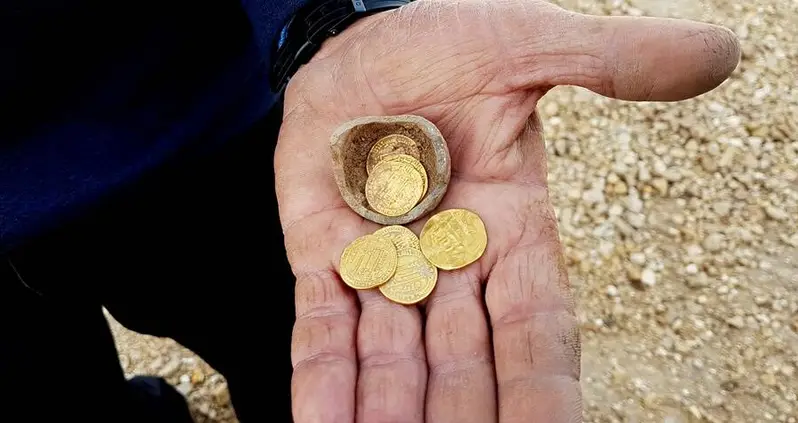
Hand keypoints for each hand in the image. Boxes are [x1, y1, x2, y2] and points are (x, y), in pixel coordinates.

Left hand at [275, 1, 738, 420]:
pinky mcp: (322, 256)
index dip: (541, 397)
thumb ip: (613, 63)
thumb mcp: (531, 47)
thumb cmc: (444, 42)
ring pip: (393, 362)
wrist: (357, 37)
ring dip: (390, 417)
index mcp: (512, 233)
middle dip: (461, 420)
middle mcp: (451, 265)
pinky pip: (322, 330)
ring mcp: (384, 266)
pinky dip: (324, 382)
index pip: (537, 337)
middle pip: (464, 368)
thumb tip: (720, 55)